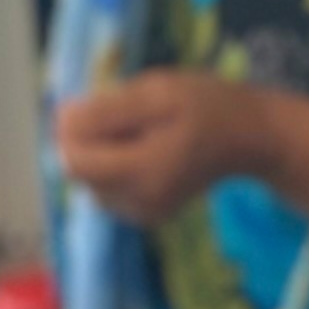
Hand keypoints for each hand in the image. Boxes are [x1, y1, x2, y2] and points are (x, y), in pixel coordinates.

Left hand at [53, 70, 262, 227]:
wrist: (248, 137)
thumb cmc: (206, 106)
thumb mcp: (156, 92)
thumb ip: (105, 111)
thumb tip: (59, 122)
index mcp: (142, 173)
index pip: (74, 161)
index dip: (73, 130)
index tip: (95, 104)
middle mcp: (139, 203)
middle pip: (80, 173)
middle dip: (89, 141)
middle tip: (126, 116)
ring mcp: (143, 213)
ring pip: (91, 182)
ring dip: (101, 153)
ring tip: (138, 131)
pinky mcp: (146, 215)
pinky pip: (108, 190)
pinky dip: (114, 167)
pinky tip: (142, 149)